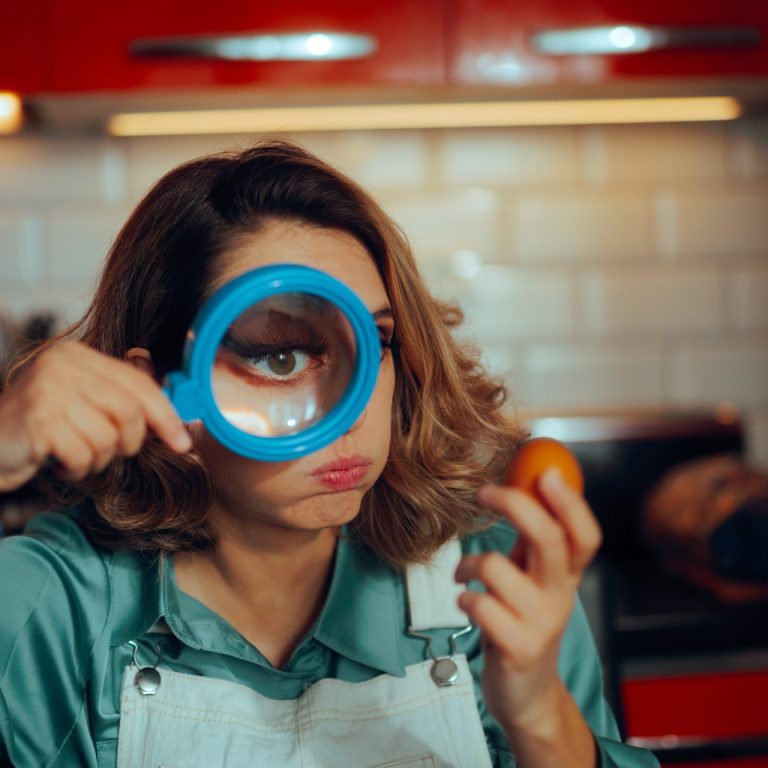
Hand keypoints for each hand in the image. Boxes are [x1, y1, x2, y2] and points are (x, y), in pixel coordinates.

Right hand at [0, 340, 191, 491]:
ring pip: (109, 437)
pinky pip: (84, 455)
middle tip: (111, 451)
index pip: (139, 383)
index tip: (181, 441)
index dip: (166, 415)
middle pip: (130, 410)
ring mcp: (48, 391)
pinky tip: (58, 460)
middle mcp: (62, 365)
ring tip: (73, 452)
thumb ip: (122, 401)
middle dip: (130, 441)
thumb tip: (175, 418)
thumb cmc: (40, 428)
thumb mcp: (83, 404)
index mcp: (78, 355)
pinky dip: (78, 468)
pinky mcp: (39, 421)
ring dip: (98, 458)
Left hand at [454, 469, 601, 740]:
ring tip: (463, 575)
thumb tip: (521, 481)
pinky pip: (479, 604)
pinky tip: (467, 605)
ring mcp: (541, 624)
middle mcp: (560, 595)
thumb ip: (532, 539)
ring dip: (468, 564)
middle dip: (514, 505)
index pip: (585, 534)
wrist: (526, 693)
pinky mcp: (518, 648)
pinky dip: (464, 598)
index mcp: (567, 575)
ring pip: (497, 568)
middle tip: (484, 492)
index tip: (545, 471)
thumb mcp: (534, 578)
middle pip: (549, 539)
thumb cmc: (522, 620)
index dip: (571, 502)